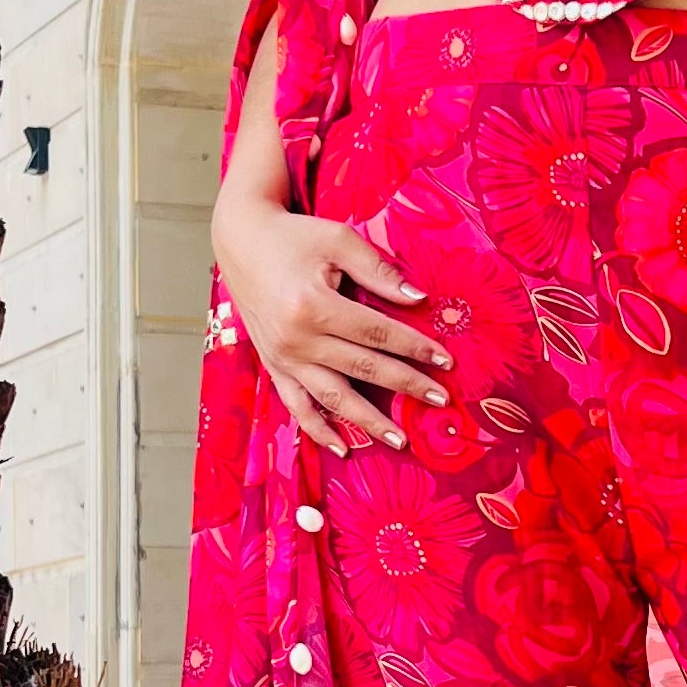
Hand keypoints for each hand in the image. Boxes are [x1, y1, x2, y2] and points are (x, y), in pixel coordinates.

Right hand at [212, 193, 451, 457]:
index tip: (445, 361)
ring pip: (333, 398)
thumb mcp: (338, 240)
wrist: (241, 242)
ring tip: (400, 441)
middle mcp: (297, 339)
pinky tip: (343, 449)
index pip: (377, 334)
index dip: (414, 348)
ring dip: (369, 422)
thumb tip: (418, 299)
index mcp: (314, 305)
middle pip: (363, 369)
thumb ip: (378, 270)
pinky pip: (297, 406)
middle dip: (406, 386)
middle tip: (440, 400)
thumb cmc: (294, 237)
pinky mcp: (274, 366)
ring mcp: (283, 358)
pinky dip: (319, 430)